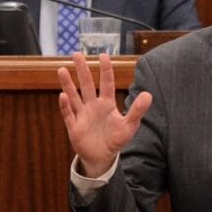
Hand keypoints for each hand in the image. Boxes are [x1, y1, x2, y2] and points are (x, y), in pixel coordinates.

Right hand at [57, 52, 151, 177]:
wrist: (102, 157)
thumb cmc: (116, 139)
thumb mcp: (129, 125)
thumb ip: (137, 110)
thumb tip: (149, 94)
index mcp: (107, 103)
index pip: (107, 83)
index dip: (105, 70)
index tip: (103, 55)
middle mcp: (93, 106)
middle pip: (87, 84)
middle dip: (82, 70)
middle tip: (77, 54)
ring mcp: (82, 115)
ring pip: (74, 96)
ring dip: (68, 83)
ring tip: (62, 69)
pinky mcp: (74, 126)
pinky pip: (68, 114)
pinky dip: (65, 106)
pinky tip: (63, 95)